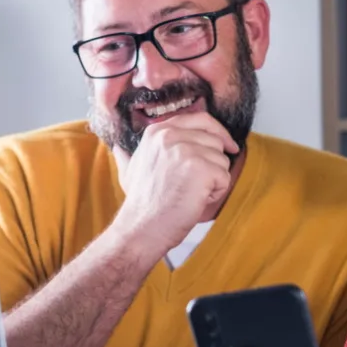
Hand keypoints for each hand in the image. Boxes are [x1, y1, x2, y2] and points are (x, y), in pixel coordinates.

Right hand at [113, 112, 238, 255]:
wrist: (142, 228)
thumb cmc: (141, 205)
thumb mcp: (130, 171)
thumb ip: (129, 156)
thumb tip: (118, 149)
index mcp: (157, 131)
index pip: (201, 119)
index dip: (218, 133)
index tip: (228, 146)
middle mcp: (170, 135)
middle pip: (215, 141)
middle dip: (212, 165)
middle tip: (192, 185)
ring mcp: (186, 150)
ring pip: (222, 160)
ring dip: (213, 181)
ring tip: (189, 194)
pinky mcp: (201, 168)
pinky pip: (225, 178)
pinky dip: (215, 194)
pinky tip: (194, 200)